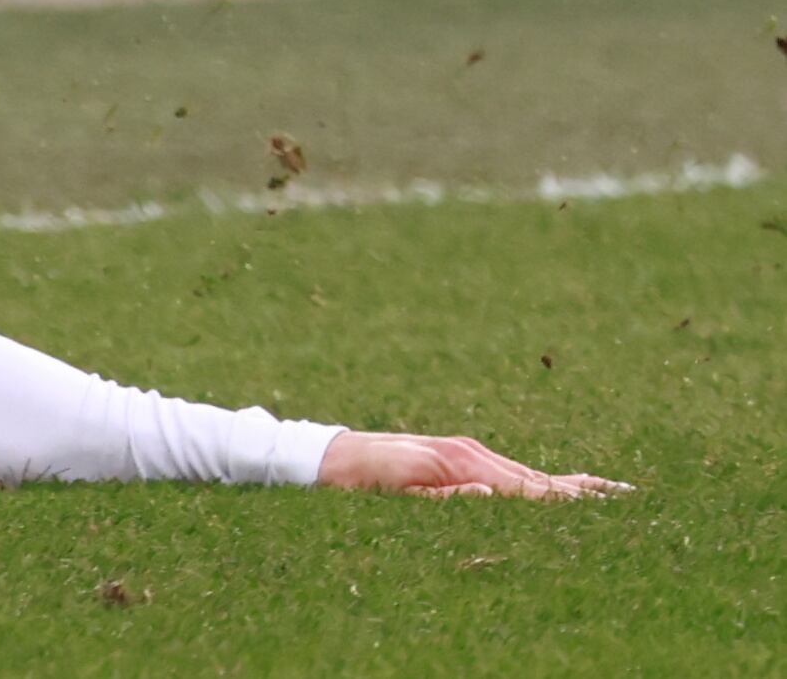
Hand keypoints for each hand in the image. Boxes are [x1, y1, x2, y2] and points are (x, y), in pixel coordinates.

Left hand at [316, 430, 627, 498]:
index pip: (530, 489)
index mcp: (464, 464)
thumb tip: (493, 493)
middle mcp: (472, 454)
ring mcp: (467, 454)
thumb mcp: (399, 491)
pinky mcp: (458, 458)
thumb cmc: (361, 479)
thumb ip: (447, 495)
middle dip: (586, 492)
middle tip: (635, 502)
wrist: (328, 457)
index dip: (571, 501)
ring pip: (530, 477)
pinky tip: (559, 490)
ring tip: (613, 496)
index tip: (612, 510)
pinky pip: (511, 475)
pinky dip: (542, 483)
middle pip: (541, 480)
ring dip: (571, 487)